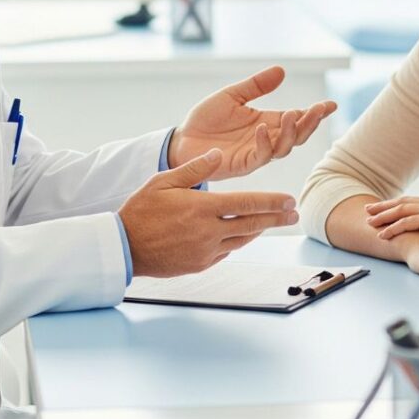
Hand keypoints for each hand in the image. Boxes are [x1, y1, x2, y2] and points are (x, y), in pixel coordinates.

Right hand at [118, 149, 298, 277]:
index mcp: (202, 207)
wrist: (124, 247)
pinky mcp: (200, 265)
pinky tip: (243, 235)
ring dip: (258, 230)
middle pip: (252, 224)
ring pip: (241, 239)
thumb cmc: (141, 210)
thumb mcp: (164, 181)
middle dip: (276, 218)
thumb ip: (195, 168)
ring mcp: (205, 251)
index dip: (272, 202)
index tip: (290, 199)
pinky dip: (238, 242)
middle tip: (294, 214)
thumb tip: (220, 154)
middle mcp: (208, 231)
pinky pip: (226, 252)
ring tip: (271, 222)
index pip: (247, 203)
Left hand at [169, 66, 336, 179]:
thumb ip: (256, 86)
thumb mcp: (231, 96)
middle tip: (319, 110)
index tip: (331, 104)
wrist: (181, 140)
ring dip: (292, 132)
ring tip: (293, 115)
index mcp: (266, 122)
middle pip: (297, 135)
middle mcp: (266, 139)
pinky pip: (261, 156)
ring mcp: (256, 153)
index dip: (314, 113)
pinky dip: (266, 142)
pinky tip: (263, 127)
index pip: (296, 118)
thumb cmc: (206, 120)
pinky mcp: (243, 164)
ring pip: (284, 147)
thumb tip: (281, 70)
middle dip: (310, 123)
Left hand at [366, 196, 418, 239]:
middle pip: (401, 203)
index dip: (396, 204)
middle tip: (369, 210)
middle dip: (384, 206)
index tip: (384, 206)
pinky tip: (382, 234)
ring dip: (383, 216)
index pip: (412, 201)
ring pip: (399, 211)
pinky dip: (392, 228)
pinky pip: (405, 223)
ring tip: (369, 221)